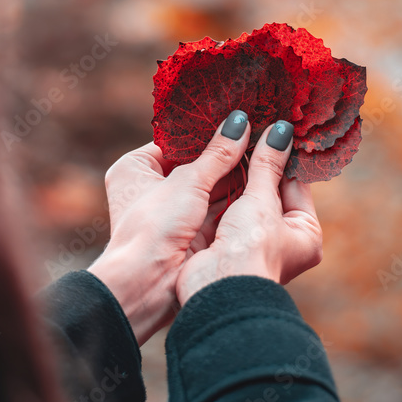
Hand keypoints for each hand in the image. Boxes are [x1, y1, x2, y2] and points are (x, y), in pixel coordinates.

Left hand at [89, 112, 251, 345]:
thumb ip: (218, 153)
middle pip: (195, 164)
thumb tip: (239, 122)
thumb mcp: (189, 181)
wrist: (148, 284)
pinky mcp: (190, 233)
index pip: (175, 141)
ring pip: (209, 187)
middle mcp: (149, 188)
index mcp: (134, 168)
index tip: (235, 117)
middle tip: (258, 131)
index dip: (205, 131)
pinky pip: (217, 208)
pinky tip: (261, 181)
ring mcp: (171, 213)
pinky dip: (236, 198)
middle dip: (225, 153)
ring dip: (235, 176)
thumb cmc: (154, 227)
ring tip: (266, 151)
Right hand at [176, 121, 322, 307]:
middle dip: (258, 165)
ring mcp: (256, 244)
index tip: (271, 128)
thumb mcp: (261, 202)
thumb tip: (280, 131)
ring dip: (238, 177)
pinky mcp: (229, 244)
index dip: (282, 155)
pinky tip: (212, 169)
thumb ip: (267, 165)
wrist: (216, 291)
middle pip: (271, 191)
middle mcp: (285, 240)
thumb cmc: (249, 252)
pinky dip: (222, 193)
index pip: (296, 184)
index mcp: (306, 233)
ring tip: (229, 142)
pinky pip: (229, 209)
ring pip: (248, 199)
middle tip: (249, 129)